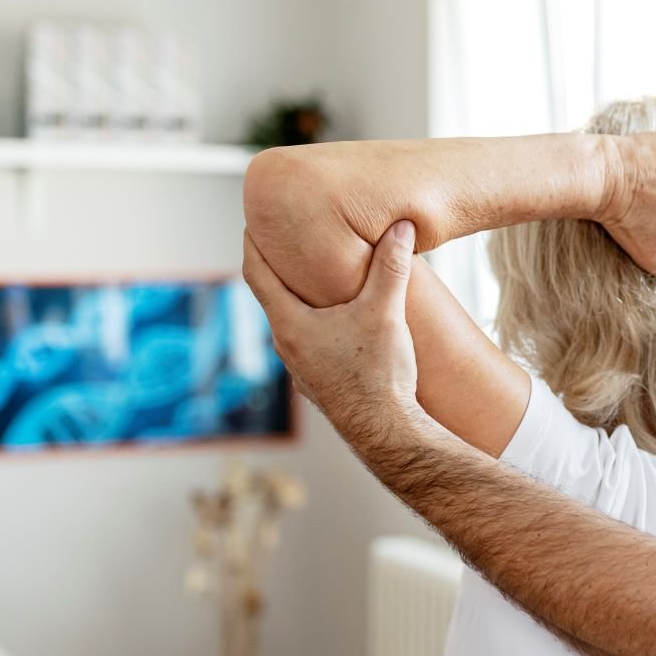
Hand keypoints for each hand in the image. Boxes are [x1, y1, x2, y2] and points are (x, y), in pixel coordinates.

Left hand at [242, 221, 427, 449]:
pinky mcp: (320, 385)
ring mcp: (302, 370)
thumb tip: (401, 226)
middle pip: (273, 298)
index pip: (257, 274)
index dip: (254, 244)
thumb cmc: (379, 374)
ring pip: (293, 324)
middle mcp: (287, 348)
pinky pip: (311, 346)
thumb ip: (392, 267)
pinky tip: (340, 324)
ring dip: (300, 300)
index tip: (254, 221)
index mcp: (290, 325)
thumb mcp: (386, 312)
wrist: (386, 433)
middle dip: (280, 268)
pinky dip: (317, 326)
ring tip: (316, 279)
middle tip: (287, 241)